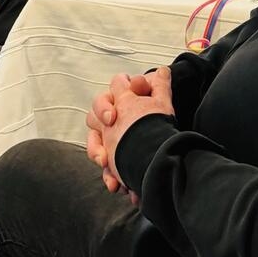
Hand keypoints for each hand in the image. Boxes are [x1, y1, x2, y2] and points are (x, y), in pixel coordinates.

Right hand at [100, 68, 174, 187]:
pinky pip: (105, 168)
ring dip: (98, 156)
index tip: (113, 117)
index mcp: (119, 104)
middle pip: (93, 123)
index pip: (104, 101)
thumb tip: (164, 71)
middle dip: (96, 134)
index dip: (105, 106)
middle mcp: (111, 121)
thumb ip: (160, 87)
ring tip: (107, 166)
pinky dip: (109, 177)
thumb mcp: (162, 105)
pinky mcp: (112, 160)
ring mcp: (110, 140)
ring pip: (95, 146)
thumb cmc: (158, 121)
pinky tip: (115, 185)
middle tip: (105, 146)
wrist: (162, 148)